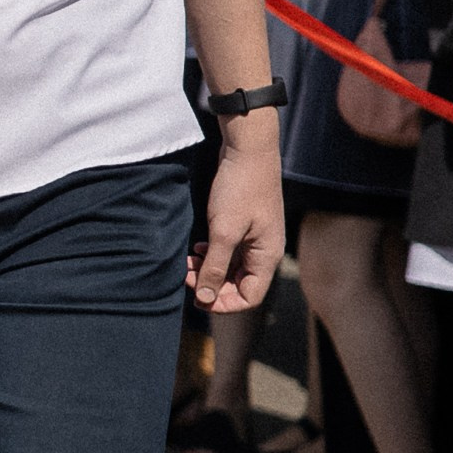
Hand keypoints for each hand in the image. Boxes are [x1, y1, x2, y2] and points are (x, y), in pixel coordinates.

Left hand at [191, 130, 284, 311]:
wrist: (248, 148)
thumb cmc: (240, 188)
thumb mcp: (224, 232)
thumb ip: (215, 267)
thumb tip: (205, 298)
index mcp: (267, 257)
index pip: (249, 297)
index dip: (223, 303)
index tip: (197, 296)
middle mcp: (264, 251)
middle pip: (239, 284)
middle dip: (212, 284)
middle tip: (185, 275)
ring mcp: (255, 237)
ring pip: (231, 267)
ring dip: (209, 268)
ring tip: (187, 262)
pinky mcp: (244, 224)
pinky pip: (229, 250)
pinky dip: (213, 254)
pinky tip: (198, 247)